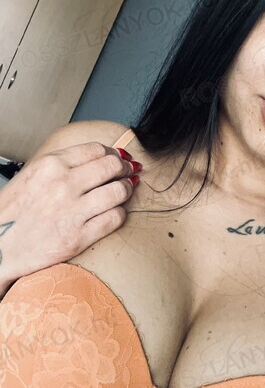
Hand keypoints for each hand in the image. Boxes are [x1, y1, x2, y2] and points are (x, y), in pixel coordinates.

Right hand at [0, 141, 140, 294]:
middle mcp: (63, 185)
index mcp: (50, 165)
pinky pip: (115, 218)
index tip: (119, 159)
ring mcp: (72, 211)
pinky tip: (115, 212)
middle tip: (129, 173)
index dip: (113, 154)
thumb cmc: (13, 213)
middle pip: (112, 167)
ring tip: (125, 192)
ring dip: (127, 190)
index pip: (97, 150)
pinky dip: (120, 213)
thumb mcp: (33, 176)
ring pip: (119, 191)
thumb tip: (99, 157)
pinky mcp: (79, 237)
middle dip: (125, 169)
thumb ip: (64, 165)